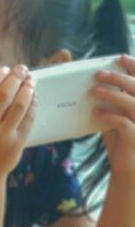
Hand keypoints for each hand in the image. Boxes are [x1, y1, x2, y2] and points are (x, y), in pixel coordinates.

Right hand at [0, 65, 35, 186]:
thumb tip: (5, 80)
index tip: (6, 68)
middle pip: (3, 95)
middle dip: (15, 78)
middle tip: (22, 69)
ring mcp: (2, 136)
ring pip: (19, 106)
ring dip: (27, 89)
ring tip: (31, 80)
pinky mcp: (16, 144)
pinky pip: (28, 120)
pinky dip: (33, 106)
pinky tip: (34, 97)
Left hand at [93, 54, 134, 173]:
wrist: (128, 169)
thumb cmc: (123, 141)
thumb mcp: (119, 117)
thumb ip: (116, 102)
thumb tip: (101, 83)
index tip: (121, 58)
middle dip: (119, 77)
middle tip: (99, 74)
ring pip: (133, 104)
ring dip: (113, 95)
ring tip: (94, 91)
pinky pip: (124, 123)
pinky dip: (109, 116)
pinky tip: (96, 113)